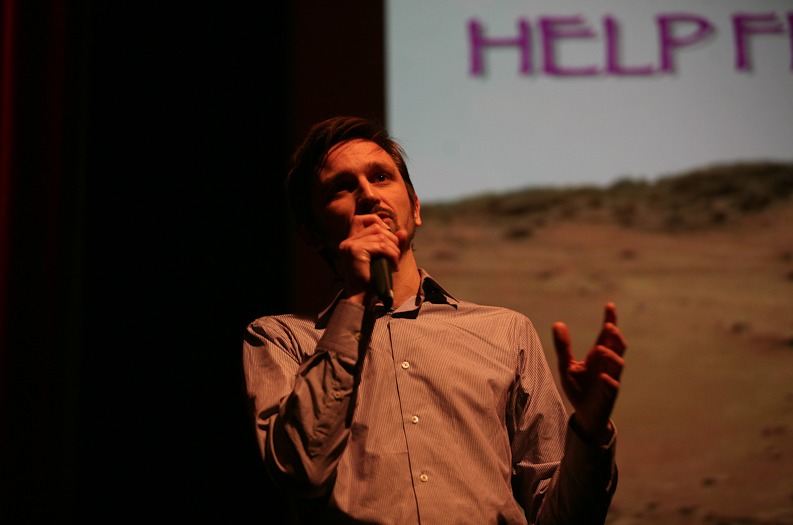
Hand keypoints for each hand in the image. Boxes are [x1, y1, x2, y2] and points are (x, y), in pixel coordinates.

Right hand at [337, 214, 406, 303]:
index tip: (389, 228)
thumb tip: (401, 231)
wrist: (362, 298)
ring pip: (380, 236)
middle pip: (375, 226)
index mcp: (349, 242)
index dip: (376, 219)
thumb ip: (390, 244)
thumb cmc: (371, 280)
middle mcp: (347, 242)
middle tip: (395, 255)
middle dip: (391, 238)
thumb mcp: (382, 259)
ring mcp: (350, 246)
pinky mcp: (356, 251)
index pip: (359, 219)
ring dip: (393, 249)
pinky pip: (381, 246)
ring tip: (394, 262)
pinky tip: (393, 266)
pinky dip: (392, 255)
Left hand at [552, 302, 626, 443]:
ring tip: (599, 350)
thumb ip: (563, 346)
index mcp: (598, 356)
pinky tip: (603, 377)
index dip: (610, 320)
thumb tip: (558, 323)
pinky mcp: (608, 395)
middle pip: (618, 346)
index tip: (610, 305)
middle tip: (608, 327)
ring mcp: (609, 379)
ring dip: (611, 355)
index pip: (606, 336)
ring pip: (618, 364)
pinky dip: (610, 381)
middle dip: (615, 336)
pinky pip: (613, 386)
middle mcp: (607, 365)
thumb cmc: (578, 387)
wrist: (584, 414)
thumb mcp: (566, 365)